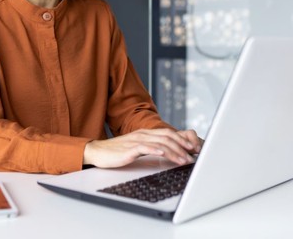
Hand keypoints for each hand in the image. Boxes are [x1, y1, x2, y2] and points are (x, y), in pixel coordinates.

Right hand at [83, 128, 202, 168]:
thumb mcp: (137, 148)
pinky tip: (162, 153)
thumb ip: (151, 147)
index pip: (168, 134)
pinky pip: (144, 148)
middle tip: (193, 154)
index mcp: (146, 133)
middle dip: (183, 146)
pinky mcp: (129, 149)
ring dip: (174, 151)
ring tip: (183, 159)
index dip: (183, 140)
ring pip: (159, 143)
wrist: (98, 152)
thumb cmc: (118, 152)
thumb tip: (167, 152)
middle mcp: (143, 134)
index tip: (194, 148)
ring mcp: (136, 141)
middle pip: (167, 137)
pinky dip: (155, 149)